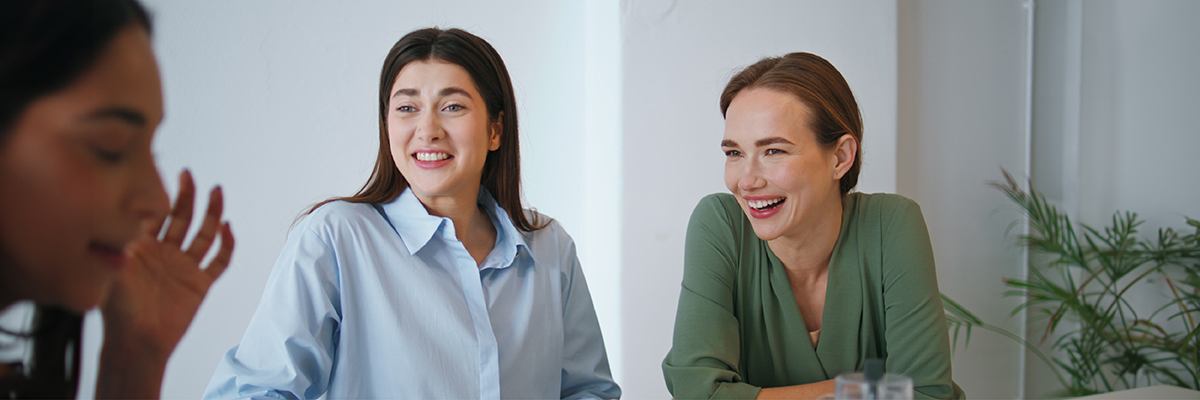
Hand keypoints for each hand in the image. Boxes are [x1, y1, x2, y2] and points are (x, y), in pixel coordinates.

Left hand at [99, 169, 234, 359]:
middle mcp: (165, 254)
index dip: (157, 194)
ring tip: (216, 192)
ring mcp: (184, 267)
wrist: (136, 342)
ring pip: (203, 234)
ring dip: (211, 213)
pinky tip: (228, 228)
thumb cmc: (118, 310)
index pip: (153, 214)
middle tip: (188, 175)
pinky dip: (227, 245)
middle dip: (186, 196)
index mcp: (141, 248)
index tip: (160, 173)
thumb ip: (121, 241)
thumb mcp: (112, 268)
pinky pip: (219, 261)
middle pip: (181, 218)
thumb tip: (124, 212)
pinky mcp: (200, 283)